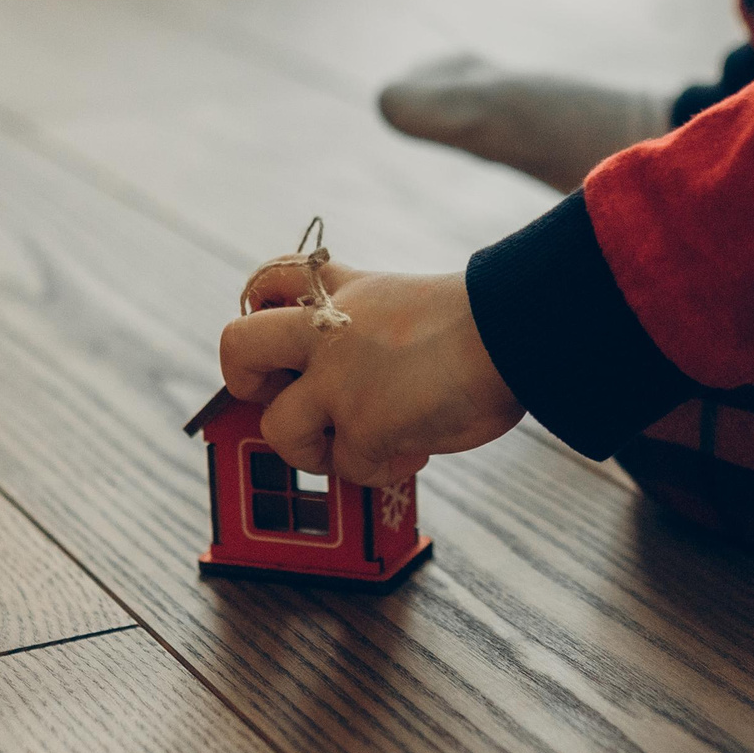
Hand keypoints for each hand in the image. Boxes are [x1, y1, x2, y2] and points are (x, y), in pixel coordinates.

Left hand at [219, 260, 523, 488]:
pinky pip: (351, 468)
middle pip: (237, 347)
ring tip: (357, 446)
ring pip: (278, 428)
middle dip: (244, 380)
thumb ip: (373, 327)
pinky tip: (416, 453)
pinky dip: (382, 470)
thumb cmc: (486, 321)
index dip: (259, 312)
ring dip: (312, 450)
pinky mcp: (362, 426)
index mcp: (343, 293)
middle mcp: (328, 332)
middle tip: (279, 396)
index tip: (282, 338)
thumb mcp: (409, 301)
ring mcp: (339, 381)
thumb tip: (371, 381)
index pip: (270, 282)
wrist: (516, 330)